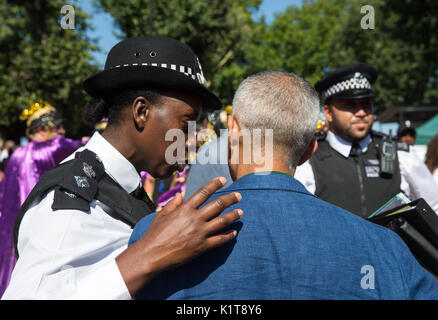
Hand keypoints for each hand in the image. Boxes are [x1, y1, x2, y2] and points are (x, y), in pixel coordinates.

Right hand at [116, 176, 241, 295]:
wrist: (152, 255)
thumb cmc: (154, 235)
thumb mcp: (161, 215)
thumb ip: (172, 204)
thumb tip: (180, 195)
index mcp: (184, 209)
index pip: (204, 192)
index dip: (215, 184)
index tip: (223, 180)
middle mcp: (195, 219)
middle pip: (217, 205)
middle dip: (230, 199)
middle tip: (239, 196)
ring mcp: (200, 233)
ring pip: (222, 221)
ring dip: (233, 215)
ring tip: (241, 212)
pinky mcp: (202, 247)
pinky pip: (220, 240)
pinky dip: (229, 235)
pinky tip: (234, 232)